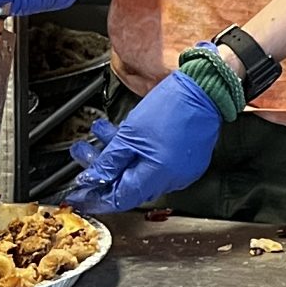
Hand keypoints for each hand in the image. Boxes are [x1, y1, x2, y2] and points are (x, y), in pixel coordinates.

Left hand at [59, 70, 223, 213]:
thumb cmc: (174, 106)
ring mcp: (181, 169)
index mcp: (158, 176)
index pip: (120, 199)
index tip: (79, 194)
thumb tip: (92, 178)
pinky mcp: (186, 157)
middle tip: (84, 156)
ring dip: (118, 155)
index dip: (96, 196)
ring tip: (100, 133)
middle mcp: (172, 179)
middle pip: (129, 185)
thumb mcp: (130, 133)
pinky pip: (156, 163)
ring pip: (141, 171)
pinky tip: (124, 135)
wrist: (205, 87)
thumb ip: (109, 160)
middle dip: (103, 169)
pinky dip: (137, 153)